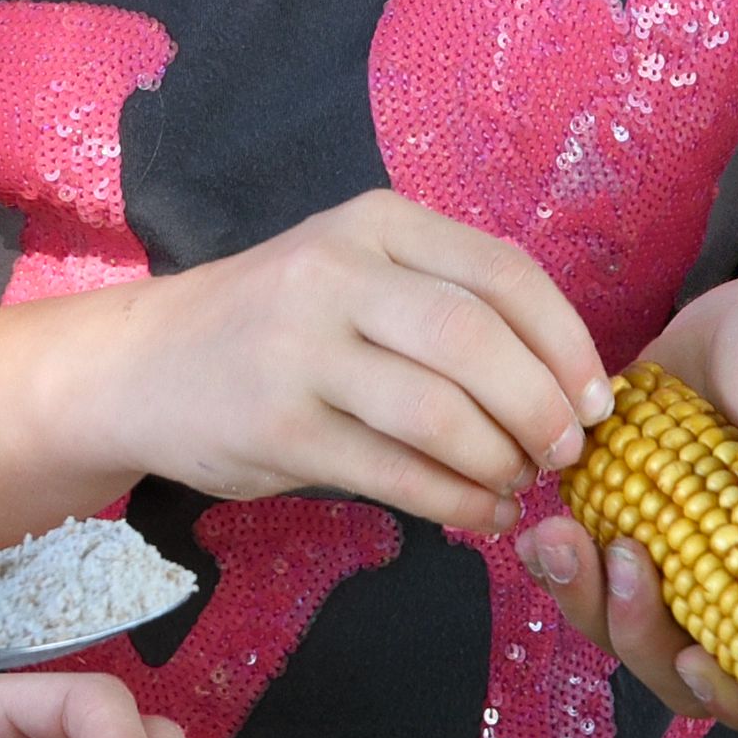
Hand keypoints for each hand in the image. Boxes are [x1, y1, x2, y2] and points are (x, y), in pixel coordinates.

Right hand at [100, 192, 612, 536]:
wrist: (140, 366)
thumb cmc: (276, 324)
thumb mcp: (355, 272)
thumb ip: (445, 301)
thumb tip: (565, 384)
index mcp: (376, 223)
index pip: (504, 273)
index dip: (566, 343)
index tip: (597, 399)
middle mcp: (337, 273)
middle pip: (476, 341)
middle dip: (540, 407)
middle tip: (565, 452)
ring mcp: (300, 350)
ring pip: (439, 413)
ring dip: (498, 461)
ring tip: (517, 484)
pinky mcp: (276, 427)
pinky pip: (393, 473)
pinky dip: (453, 501)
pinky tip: (478, 514)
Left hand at [517, 278, 737, 737]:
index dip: (736, 694)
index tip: (695, 660)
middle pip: (686, 664)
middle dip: (641, 634)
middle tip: (621, 560)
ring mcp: (682, 568)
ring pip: (630, 628)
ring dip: (589, 600)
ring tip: (559, 537)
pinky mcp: (634, 532)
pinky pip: (594, 578)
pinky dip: (562, 567)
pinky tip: (535, 534)